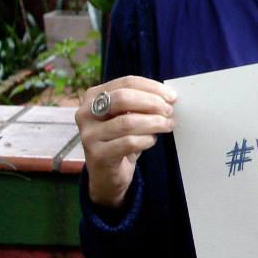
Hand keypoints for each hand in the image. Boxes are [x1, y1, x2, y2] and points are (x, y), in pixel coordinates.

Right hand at [76, 76, 176, 207]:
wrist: (107, 175)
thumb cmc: (120, 140)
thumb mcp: (127, 116)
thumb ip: (140, 103)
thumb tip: (168, 96)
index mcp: (93, 96)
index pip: (126, 82)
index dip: (152, 87)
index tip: (171, 96)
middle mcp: (86, 113)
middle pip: (124, 98)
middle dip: (152, 103)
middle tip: (169, 111)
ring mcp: (89, 135)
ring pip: (127, 122)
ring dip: (154, 123)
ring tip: (167, 125)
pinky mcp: (98, 155)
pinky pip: (129, 142)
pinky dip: (146, 140)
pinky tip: (151, 140)